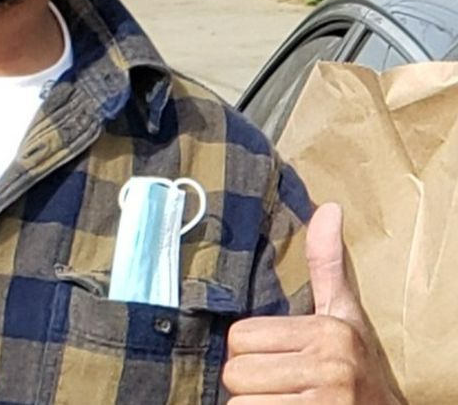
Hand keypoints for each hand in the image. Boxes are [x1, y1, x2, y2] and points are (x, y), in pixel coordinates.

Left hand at [222, 203, 402, 402]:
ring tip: (283, 400)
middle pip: (236, 371)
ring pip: (240, 402)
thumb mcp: (343, 315)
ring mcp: (324, 403)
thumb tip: (329, 208)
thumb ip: (327, 265)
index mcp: (327, 332)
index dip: (248, 351)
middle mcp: (329, 367)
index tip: (276, 357)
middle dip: (249, 381)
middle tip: (277, 384)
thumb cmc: (357, 366)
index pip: (240, 337)